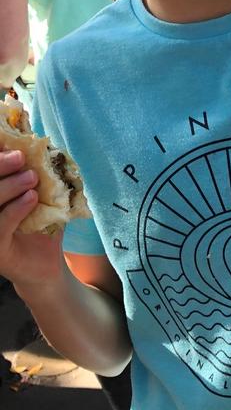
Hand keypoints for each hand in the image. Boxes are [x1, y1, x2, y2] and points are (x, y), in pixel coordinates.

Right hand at [0, 150, 64, 293]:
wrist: (48, 266)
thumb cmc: (43, 226)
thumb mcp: (44, 196)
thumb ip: (41, 173)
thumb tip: (44, 143)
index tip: (8, 143)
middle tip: (20, 157)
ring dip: (8, 185)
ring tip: (32, 177)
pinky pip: (0, 225)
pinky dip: (15, 208)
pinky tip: (31, 198)